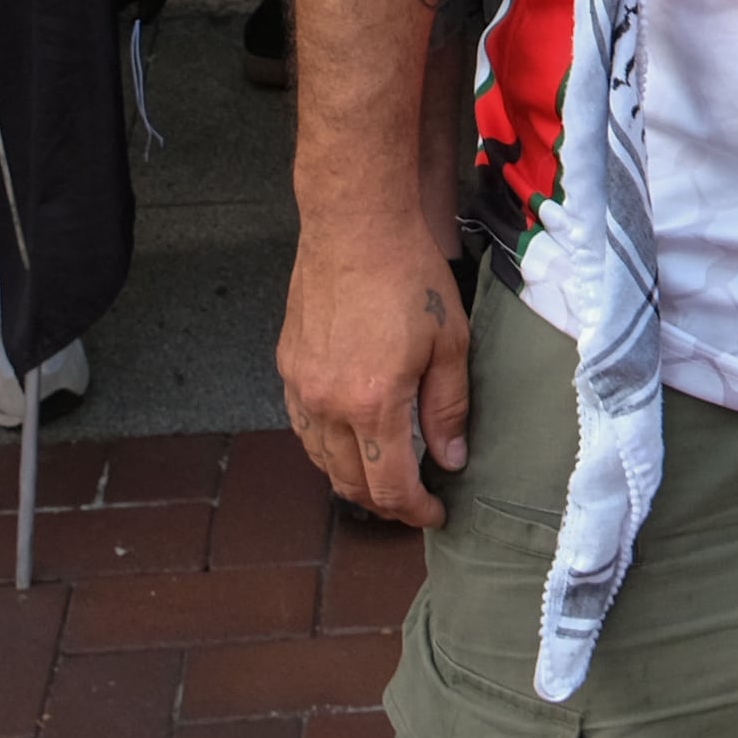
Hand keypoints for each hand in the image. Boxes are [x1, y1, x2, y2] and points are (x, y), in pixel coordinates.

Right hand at [274, 204, 471, 524]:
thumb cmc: (409, 276)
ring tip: (381, 475)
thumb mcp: (449, 344)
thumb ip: (448, 409)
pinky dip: (324, 446)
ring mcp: (300, 386)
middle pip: (349, 482)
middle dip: (383, 503)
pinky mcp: (287, 365)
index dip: (414, 511)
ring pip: (319, 460)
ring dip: (350, 478)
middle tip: (412, 500)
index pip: (389, 487)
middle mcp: (327, 404)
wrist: (355, 224)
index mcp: (372, 404)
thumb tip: (450, 460)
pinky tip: (346, 438)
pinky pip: (302, 426)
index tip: (434, 513)